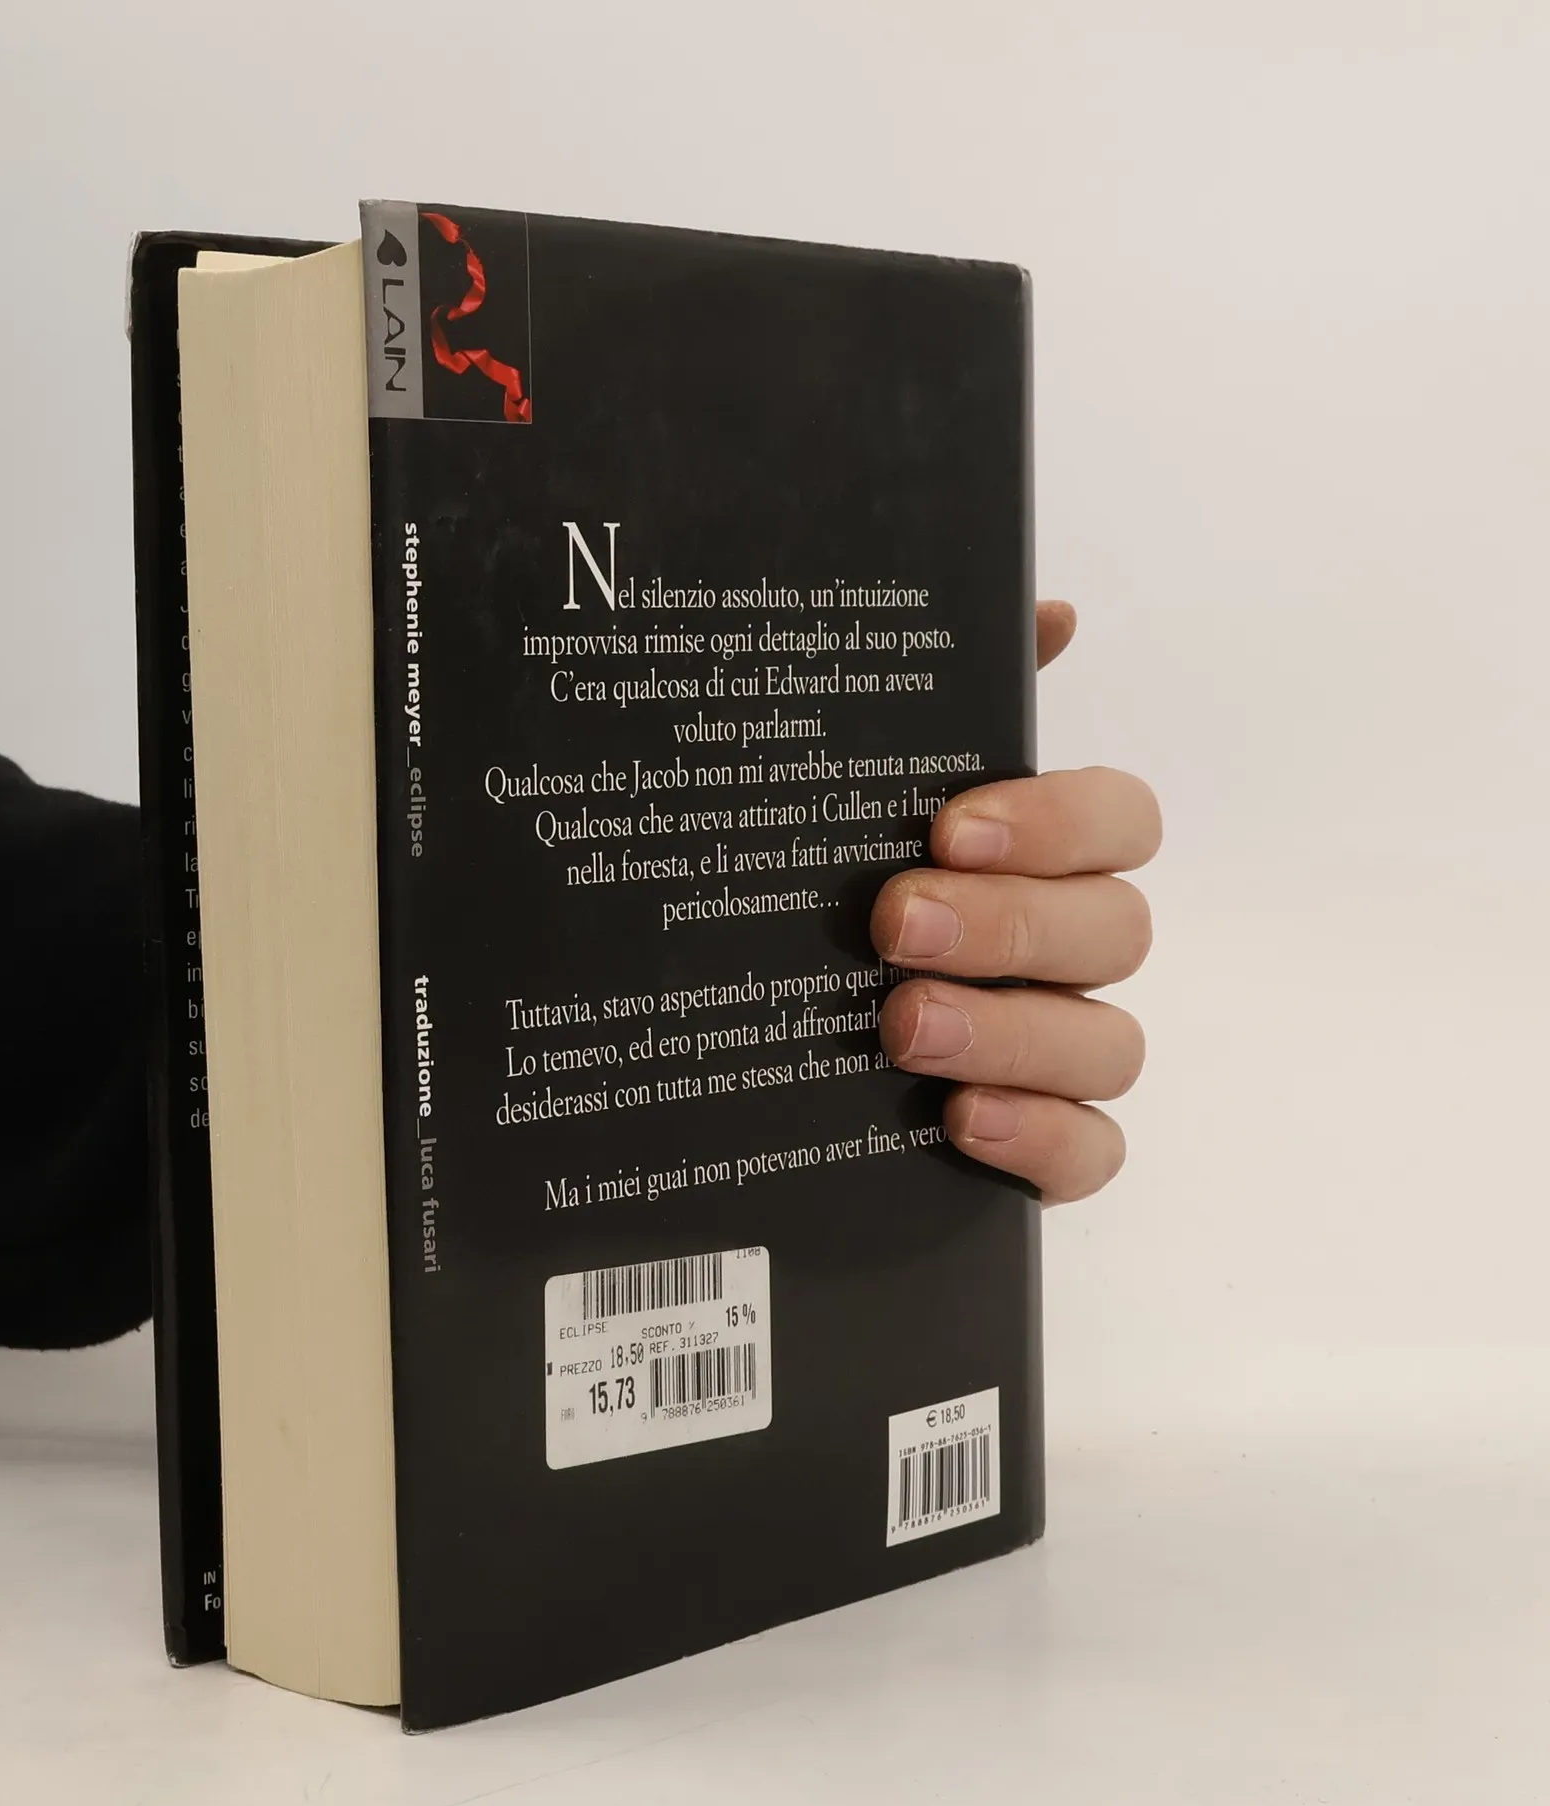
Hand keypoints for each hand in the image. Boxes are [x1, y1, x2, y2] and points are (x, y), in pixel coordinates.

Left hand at [869, 602, 1158, 1203]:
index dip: (1057, 820)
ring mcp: (1059, 1052)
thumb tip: (1048, 612)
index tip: (948, 827)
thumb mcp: (844, 787)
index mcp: (1038, 855)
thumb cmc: (815, 889)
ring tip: (902, 1029)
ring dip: (1013, 1034)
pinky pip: (1094, 1152)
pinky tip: (960, 1121)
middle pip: (1113, 930)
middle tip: (896, 924)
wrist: (727, 1039)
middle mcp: (1064, 951)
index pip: (1119, 820)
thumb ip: (935, 701)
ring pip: (1109, 1045)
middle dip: (1011, 924)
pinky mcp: (1039, 1143)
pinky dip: (1042, 1140)